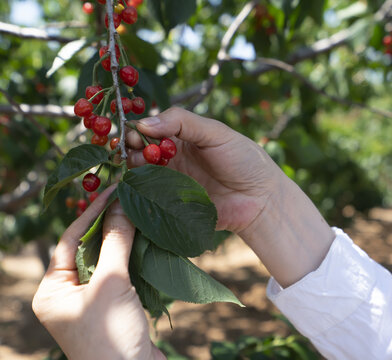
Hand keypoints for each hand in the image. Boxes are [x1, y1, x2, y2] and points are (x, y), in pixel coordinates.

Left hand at [32, 188, 164, 359]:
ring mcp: (89, 303)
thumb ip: (115, 242)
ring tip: (137, 213)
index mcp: (51, 291)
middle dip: (107, 225)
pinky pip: (118, 275)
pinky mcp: (111, 309)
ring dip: (121, 240)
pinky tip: (144, 240)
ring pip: (104, 261)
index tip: (112, 190)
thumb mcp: (111, 284)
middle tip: (127, 197)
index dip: (92, 213)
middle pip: (86, 249)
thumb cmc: (111, 336)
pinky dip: (131, 258)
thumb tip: (122, 204)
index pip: (69, 240)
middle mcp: (65, 296)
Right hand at [129, 107, 333, 286]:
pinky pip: (148, 199)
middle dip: (131, 149)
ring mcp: (169, 183)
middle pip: (140, 151)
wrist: (261, 200)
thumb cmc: (243, 160)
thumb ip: (181, 122)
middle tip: (130, 152)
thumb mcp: (215, 133)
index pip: (150, 128)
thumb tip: (144, 122)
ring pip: (140, 174)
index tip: (130, 133)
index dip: (137, 129)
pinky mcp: (170, 206)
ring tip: (133, 169)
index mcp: (180, 137)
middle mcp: (171, 159)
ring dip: (132, 170)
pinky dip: (137, 194)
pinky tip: (133, 190)